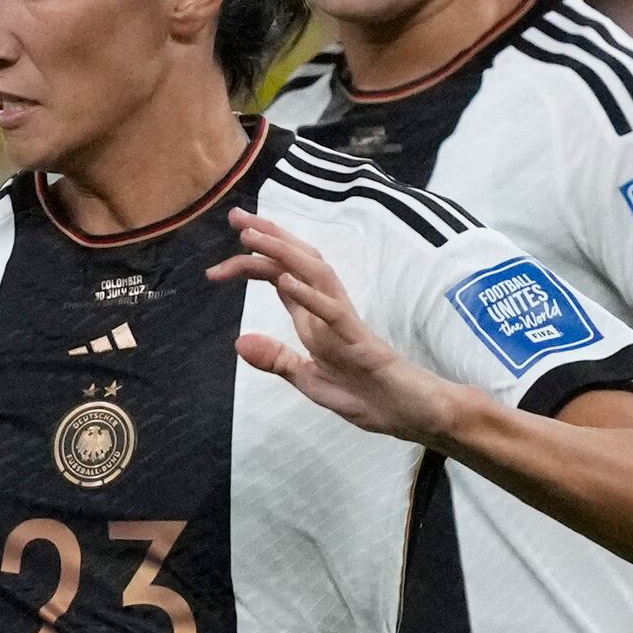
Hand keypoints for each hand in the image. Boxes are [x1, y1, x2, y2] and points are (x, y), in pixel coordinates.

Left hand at [216, 209, 477, 447]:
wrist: (413, 415)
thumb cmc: (370, 396)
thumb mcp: (310, 381)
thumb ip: (278, 360)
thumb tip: (239, 341)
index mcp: (315, 321)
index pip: (283, 279)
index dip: (254, 262)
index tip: (219, 258)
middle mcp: (330, 312)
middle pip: (299, 264)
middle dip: (269, 238)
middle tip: (236, 217)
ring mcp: (347, 324)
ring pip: (316, 276)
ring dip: (283, 254)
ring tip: (253, 237)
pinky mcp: (362, 343)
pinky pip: (335, 314)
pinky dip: (310, 295)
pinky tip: (286, 281)